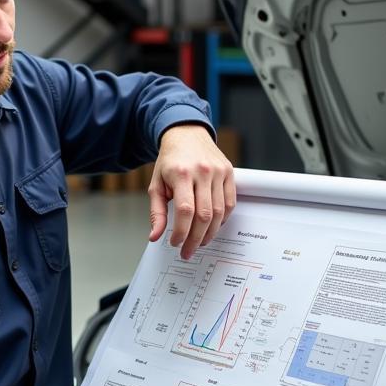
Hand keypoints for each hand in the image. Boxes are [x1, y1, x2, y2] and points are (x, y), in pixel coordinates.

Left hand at [149, 124, 235, 259]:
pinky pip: (229, 203)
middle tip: (188, 251)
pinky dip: (222, 220)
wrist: (187, 135)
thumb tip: (155, 236)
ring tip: (200, 242)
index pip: (185, 211)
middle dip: (196, 239)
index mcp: (181, 173)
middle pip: (204, 215)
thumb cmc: (170, 161)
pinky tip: (212, 227)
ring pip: (219, 212)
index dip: (182, 232)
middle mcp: (202, 171)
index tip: (176, 243)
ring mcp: (218, 172)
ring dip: (209, 233)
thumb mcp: (156, 184)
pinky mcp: (229, 172)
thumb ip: (156, 212)